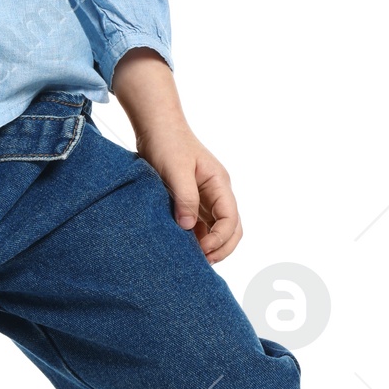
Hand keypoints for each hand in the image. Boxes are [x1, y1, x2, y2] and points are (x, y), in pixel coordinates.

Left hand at [110, 49, 240, 263]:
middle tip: (201, 262)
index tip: (202, 250)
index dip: (220, 239)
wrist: (156, 126)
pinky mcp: (192, 199)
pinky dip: (198, 238)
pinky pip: (202, 224)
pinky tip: (184, 245)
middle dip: (221, 247)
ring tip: (192, 258)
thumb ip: (185, 198)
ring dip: (210, 245)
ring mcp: (206, 197)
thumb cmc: (167, 143)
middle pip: (232, 228)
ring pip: (218, 228)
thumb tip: (189, 227)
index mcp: (219, 183)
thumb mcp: (175, 170)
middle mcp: (217, 192)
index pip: (231, 219)